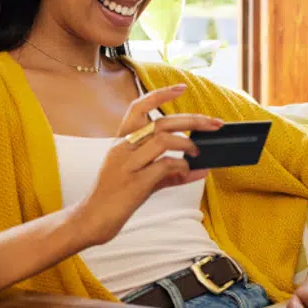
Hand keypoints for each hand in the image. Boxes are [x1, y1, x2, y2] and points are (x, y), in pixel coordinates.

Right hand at [74, 84, 222, 246]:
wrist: (92, 220)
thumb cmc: (117, 197)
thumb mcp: (143, 180)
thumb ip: (171, 173)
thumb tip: (201, 170)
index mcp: (121, 141)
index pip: (138, 107)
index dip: (160, 94)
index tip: (182, 88)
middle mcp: (122, 147)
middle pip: (160, 122)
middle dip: (192, 120)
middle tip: (214, 123)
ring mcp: (127, 164)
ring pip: (162, 139)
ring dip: (187, 143)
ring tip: (198, 152)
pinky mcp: (134, 183)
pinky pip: (163, 166)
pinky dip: (181, 166)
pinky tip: (187, 171)